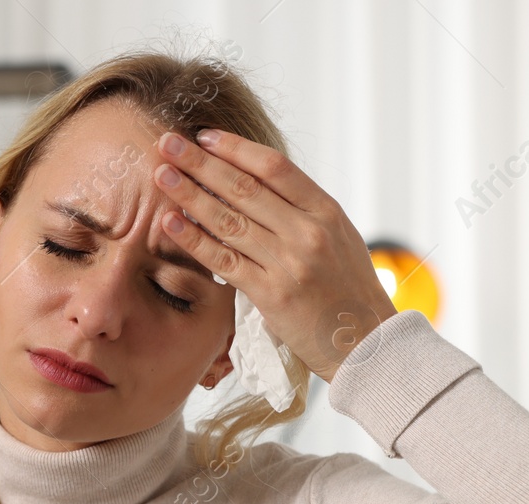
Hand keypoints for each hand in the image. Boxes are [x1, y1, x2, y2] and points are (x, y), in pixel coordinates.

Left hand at [151, 127, 399, 383]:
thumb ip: (303, 211)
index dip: (235, 148)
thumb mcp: (339, 238)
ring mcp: (289, 263)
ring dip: (190, 195)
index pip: (274, 167)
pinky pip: (224, 261)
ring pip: (229, 220)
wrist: (367, 342)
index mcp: (326, 211)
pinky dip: (194, 240)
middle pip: (244, 188)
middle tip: (167, 143)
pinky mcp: (271, 294)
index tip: (204, 136)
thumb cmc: (348, 290)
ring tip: (161, 175)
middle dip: (201, 163)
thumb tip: (258, 183)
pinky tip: (171, 223)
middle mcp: (308, 231)